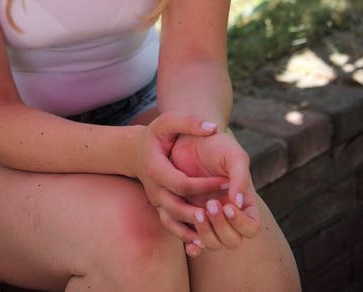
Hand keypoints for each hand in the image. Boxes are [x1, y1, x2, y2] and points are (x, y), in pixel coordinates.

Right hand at [134, 113, 227, 249]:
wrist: (136, 151)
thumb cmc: (156, 135)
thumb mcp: (168, 122)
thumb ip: (189, 122)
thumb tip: (213, 128)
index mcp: (155, 169)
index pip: (182, 184)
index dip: (205, 186)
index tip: (226, 182)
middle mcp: (154, 189)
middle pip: (178, 208)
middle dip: (204, 210)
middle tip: (228, 208)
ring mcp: (156, 202)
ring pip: (175, 222)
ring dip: (197, 227)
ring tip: (220, 225)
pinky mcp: (160, 209)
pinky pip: (172, 227)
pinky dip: (187, 236)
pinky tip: (204, 240)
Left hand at [170, 131, 259, 256]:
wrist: (189, 139)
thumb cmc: (216, 146)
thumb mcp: (233, 155)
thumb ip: (240, 176)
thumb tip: (238, 203)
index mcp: (244, 203)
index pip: (251, 228)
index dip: (241, 223)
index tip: (228, 205)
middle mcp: (228, 216)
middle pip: (232, 241)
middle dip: (222, 227)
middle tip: (211, 203)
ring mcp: (210, 220)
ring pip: (213, 244)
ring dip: (206, 234)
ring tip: (198, 211)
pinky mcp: (190, 218)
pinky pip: (192, 242)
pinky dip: (192, 246)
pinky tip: (189, 241)